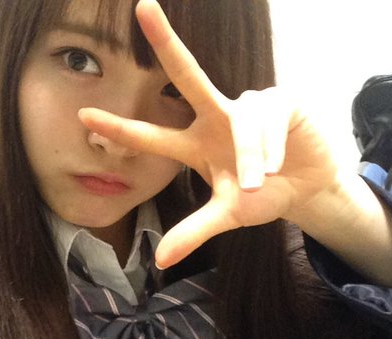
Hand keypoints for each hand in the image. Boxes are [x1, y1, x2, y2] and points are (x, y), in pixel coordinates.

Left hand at [78, 0, 340, 268]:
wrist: (308, 188)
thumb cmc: (262, 197)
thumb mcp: (227, 215)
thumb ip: (195, 231)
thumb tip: (161, 260)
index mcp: (195, 144)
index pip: (151, 133)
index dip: (119, 126)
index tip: (83, 115)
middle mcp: (216, 116)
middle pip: (186, 73)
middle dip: (165, 40)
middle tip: (141, 5)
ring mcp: (247, 105)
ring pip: (241, 119)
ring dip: (248, 155)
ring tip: (258, 180)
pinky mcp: (280, 99)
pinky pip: (267, 116)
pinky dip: (268, 145)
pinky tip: (275, 161)